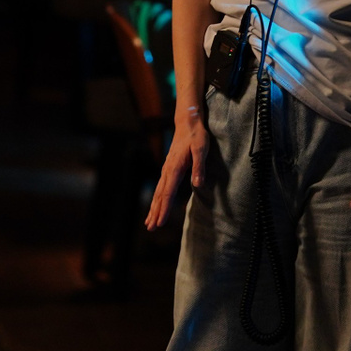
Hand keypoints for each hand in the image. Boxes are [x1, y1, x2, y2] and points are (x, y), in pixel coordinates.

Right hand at [145, 106, 209, 230]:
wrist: (187, 122)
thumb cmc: (196, 136)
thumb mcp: (201, 149)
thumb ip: (199, 167)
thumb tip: (198, 185)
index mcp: (175, 168)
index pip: (168, 193)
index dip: (164, 209)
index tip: (160, 222)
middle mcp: (168, 170)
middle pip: (160, 195)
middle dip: (155, 213)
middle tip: (151, 228)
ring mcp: (166, 169)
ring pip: (158, 192)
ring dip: (153, 208)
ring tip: (149, 222)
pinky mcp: (168, 169)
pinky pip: (161, 187)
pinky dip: (157, 199)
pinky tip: (156, 205)